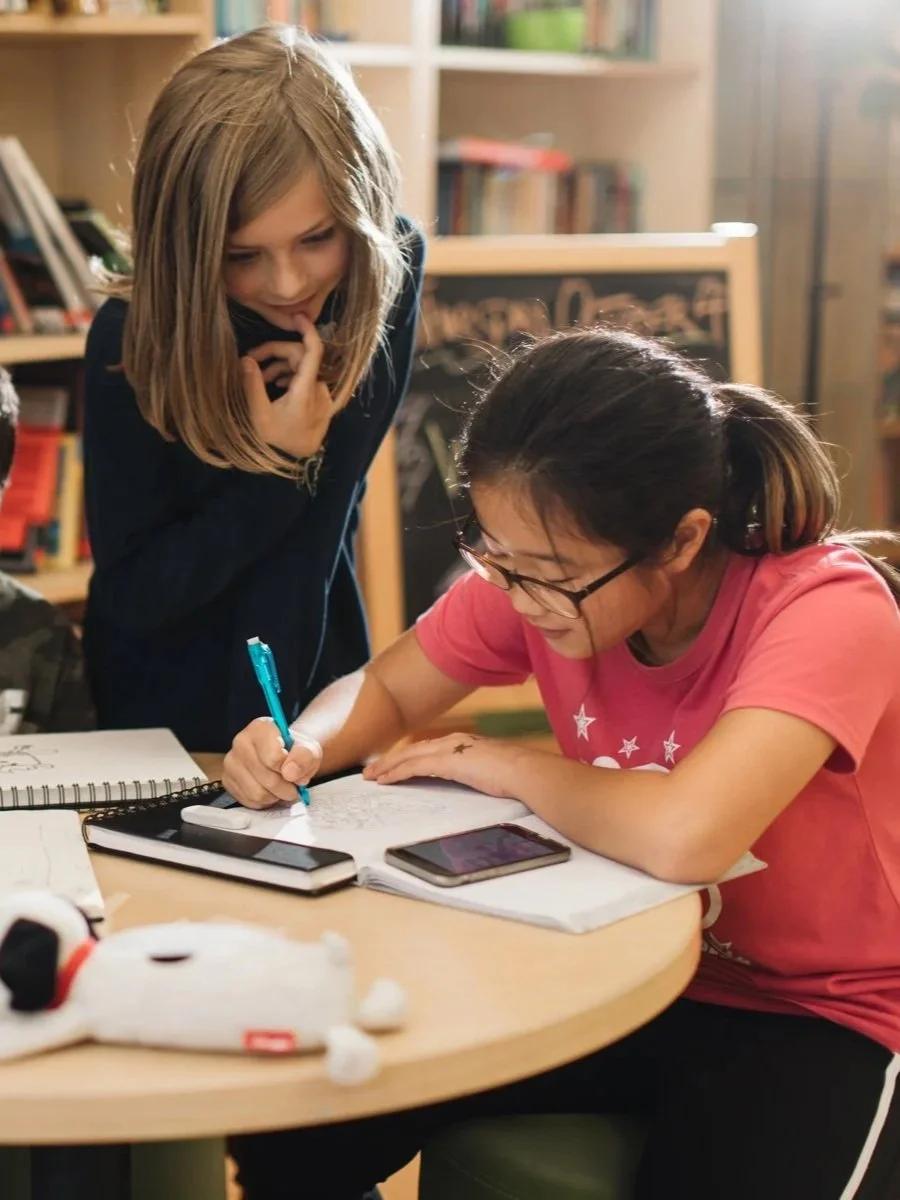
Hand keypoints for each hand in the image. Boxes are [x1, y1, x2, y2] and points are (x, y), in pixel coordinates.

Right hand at [222, 717, 322, 809]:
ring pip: (257, 793)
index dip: (289, 769)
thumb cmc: (295, 752)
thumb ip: (304, 757)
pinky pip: (249, 800)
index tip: (295, 769)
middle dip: (286, 787)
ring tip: (282, 787)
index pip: (274, 758)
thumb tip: (290, 772)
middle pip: (266, 778)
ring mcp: (231, 762)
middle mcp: (241, 741)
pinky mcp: (227, 780)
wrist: (286, 758)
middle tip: (294, 785)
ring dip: (275, 796)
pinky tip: (270, 790)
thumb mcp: (309, 750)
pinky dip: (264, 801)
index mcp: (261, 728)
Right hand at [241, 314, 333, 458]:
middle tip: (251, 360)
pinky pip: (307, 378)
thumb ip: (252, 385)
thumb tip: (244, 360)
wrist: (299, 458)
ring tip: (261, 378)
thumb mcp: (259, 415)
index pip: (313, 353)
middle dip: (275, 354)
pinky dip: (290, 376)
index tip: (297, 317)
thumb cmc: (278, 439)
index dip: (308, 331)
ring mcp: (322, 394)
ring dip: (280, 366)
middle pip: (300, 357)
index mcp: (305, 392)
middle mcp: (318, 390)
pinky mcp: (322, 398)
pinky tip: (276, 384)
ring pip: (302, 367)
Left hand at [363, 734, 517, 798]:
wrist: (522, 771)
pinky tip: (386, 780)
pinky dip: (397, 773)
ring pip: (408, 756)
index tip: (393, 766)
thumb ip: (475, 771)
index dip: (407, 757)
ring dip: (387, 766)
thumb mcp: (490, 770)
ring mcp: (447, 750)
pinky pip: (413, 767)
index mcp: (462, 742)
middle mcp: (452, 741)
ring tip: (371, 776)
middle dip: (390, 760)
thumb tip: (472, 780)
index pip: (427, 748)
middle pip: (412, 749)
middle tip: (371, 771)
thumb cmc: (514, 775)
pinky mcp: (445, 762)